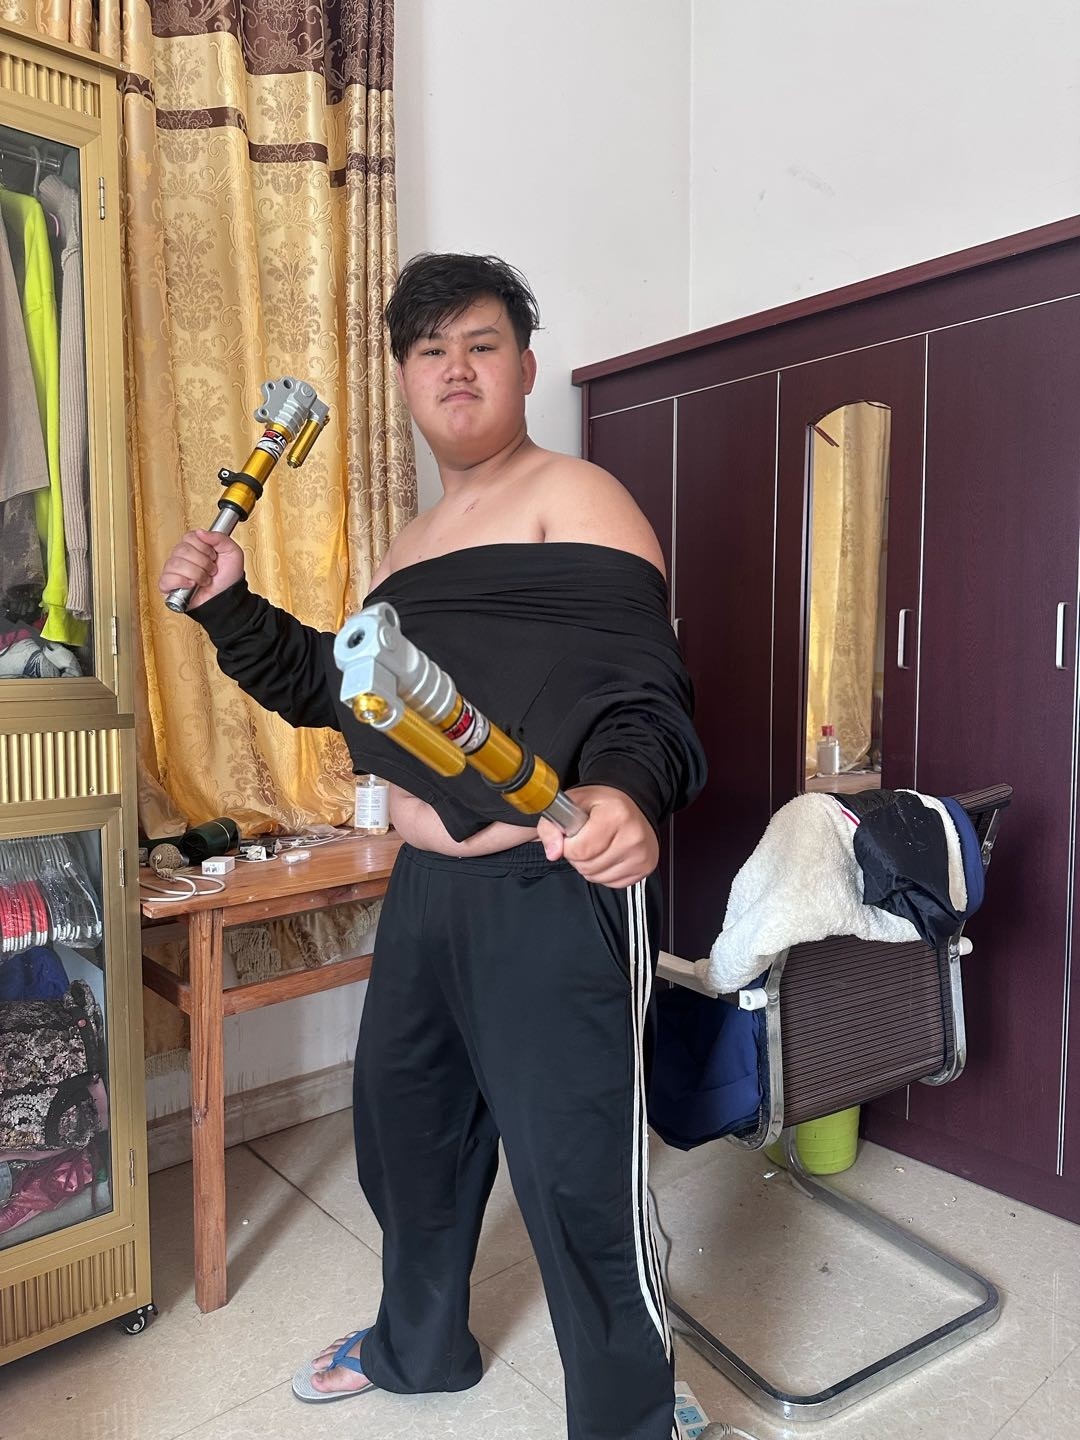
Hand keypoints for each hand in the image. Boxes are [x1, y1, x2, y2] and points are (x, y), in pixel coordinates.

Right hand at [158, 529, 244, 609]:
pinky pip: (166, 579)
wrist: (228, 599)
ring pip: (175, 563)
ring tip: (205, 580)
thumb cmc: (228, 579)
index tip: (213, 556)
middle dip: (202, 562)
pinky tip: (192, 585)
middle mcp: (183, 558)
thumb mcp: (232, 552)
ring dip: (196, 573)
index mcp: (195, 548)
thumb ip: (220, 538)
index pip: (189, 537)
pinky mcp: (169, 586)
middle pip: (182, 549)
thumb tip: (200, 532)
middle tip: (211, 570)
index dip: (204, 547)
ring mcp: (174, 572)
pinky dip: (181, 581)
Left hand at [537, 785, 658, 888]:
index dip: (568, 845)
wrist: (631, 805)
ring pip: (597, 877)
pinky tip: (608, 855)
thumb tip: (553, 853)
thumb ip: (551, 826)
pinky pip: (611, 883)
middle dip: (578, 856)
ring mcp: (641, 854)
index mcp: (615, 815)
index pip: (580, 850)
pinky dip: (603, 872)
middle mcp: (633, 835)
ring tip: (597, 846)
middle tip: (586, 839)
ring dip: (590, 865)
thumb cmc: (601, 804)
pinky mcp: (645, 867)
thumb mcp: (571, 804)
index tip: (572, 835)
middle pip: (587, 866)